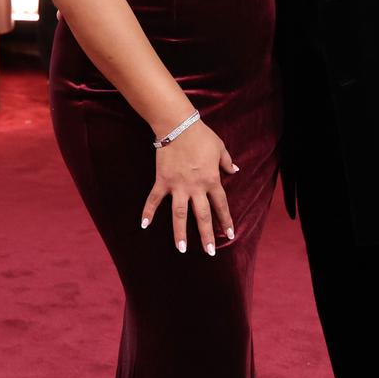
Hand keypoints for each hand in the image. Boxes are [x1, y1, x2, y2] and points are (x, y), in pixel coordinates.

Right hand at [141, 119, 237, 255]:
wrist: (178, 125)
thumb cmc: (201, 135)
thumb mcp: (220, 148)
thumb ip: (227, 162)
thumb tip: (235, 171)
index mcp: (211, 180)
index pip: (221, 205)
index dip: (226, 220)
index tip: (230, 234)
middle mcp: (195, 187)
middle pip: (202, 216)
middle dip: (206, 235)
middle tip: (209, 252)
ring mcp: (177, 186)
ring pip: (179, 214)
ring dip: (180, 233)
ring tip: (180, 250)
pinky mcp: (162, 181)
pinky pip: (154, 199)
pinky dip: (148, 212)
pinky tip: (143, 225)